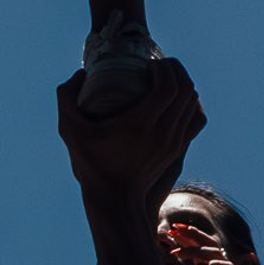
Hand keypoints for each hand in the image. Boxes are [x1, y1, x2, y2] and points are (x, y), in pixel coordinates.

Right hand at [57, 61, 204, 201]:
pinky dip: (191, 103)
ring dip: (183, 83)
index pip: (169, 86)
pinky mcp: (179, 149)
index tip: (149, 64)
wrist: (116, 201)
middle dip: (176, 69)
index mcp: (141, 124)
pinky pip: (197, 118)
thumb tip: (80, 74)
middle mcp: (164, 131)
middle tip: (159, 65)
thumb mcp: (70, 132)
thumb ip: (66, 100)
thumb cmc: (92, 166)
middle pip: (186, 89)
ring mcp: (175, 141)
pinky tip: (176, 99)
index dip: (164, 68)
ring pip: (193, 102)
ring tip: (166, 78)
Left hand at [163, 223, 250, 264]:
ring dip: (199, 249)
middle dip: (193, 236)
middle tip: (175, 229)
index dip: (186, 239)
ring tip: (181, 250)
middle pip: (208, 247)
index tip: (170, 231)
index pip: (197, 251)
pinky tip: (204, 264)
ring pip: (217, 255)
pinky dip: (218, 264)